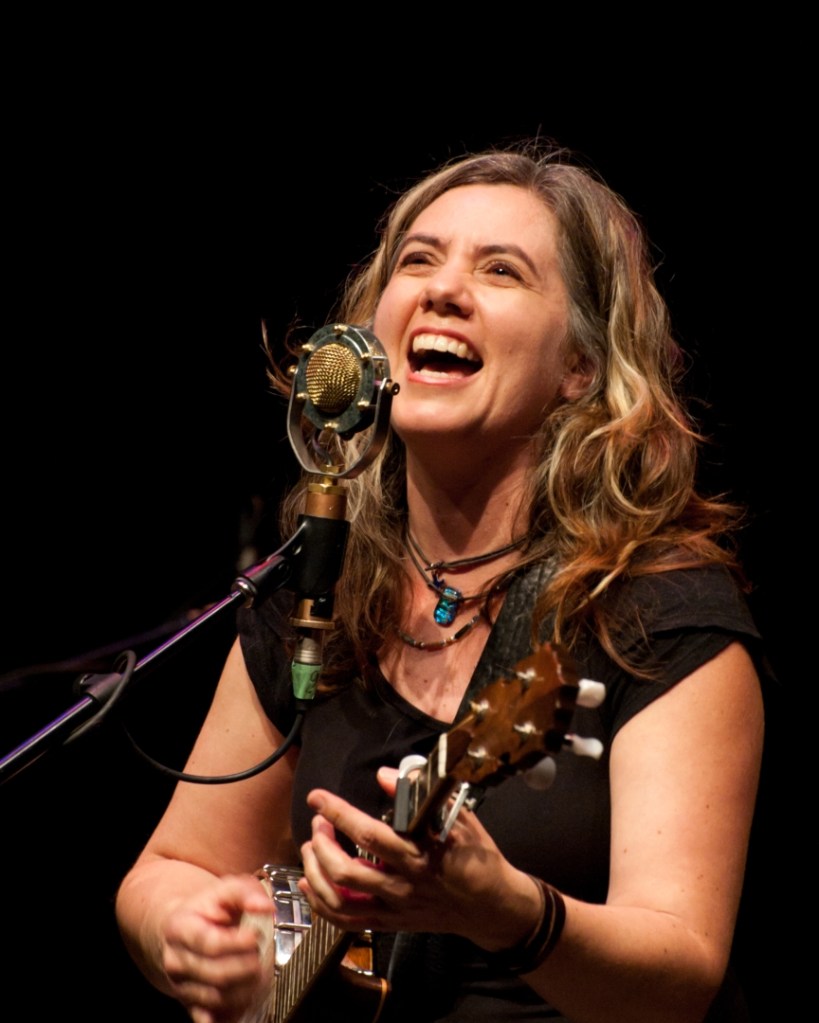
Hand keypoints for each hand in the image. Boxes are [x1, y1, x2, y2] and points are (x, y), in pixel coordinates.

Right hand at [159, 874, 274, 1022]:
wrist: (180, 929)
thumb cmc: (207, 908)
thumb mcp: (224, 890)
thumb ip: (246, 892)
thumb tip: (266, 907)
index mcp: (180, 928)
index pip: (210, 944)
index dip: (238, 944)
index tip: (256, 936)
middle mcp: (175, 960)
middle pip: (215, 973)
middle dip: (246, 967)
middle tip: (260, 956)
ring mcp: (180, 985)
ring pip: (215, 998)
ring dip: (244, 990)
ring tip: (257, 973)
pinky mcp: (187, 1003)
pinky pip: (207, 1018)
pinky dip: (227, 1015)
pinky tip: (242, 1004)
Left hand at [298, 769, 539, 951]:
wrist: (492, 905)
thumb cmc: (477, 856)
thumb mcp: (459, 816)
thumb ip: (420, 794)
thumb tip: (385, 774)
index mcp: (420, 856)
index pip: (369, 835)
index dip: (338, 814)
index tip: (318, 797)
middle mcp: (403, 886)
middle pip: (345, 871)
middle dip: (322, 842)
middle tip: (319, 821)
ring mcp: (395, 909)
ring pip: (340, 900)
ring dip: (315, 872)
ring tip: (311, 847)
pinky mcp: (391, 924)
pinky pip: (347, 921)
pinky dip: (322, 903)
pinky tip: (310, 882)